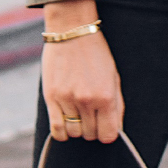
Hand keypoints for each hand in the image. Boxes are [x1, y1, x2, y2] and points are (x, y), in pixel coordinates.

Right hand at [41, 0, 123, 142]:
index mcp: (106, 96)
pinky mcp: (51, 97)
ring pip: (73, 133)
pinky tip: (65, 124)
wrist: (72, 32)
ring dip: (77, 129)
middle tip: (91, 116)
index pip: (109, 134)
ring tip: (78, 116)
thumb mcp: (114, 77)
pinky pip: (56, 129)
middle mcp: (87, 100)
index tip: (104, 127)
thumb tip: (115, 130)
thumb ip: (116, 105)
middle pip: (90, 135)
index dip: (107, 134)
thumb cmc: (96, 54)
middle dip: (92, 129)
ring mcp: (67, 100)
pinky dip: (62, 132)